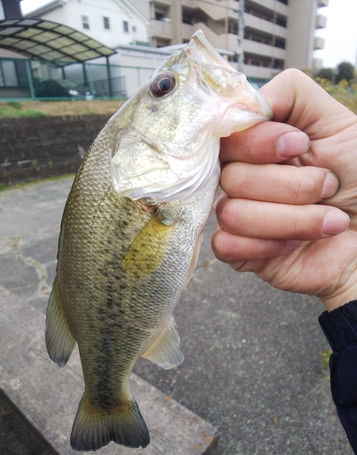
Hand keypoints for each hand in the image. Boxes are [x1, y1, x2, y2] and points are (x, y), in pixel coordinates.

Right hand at [212, 69, 356, 310]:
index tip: (300, 145)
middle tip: (328, 187)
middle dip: (292, 186)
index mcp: (259, 146)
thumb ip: (290, 94)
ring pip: (232, 213)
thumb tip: (243, 102)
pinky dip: (266, 246)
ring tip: (328, 220)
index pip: (226, 136)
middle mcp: (244, 178)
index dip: (257, 142)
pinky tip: (293, 245)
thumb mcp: (337, 123)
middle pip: (231, 177)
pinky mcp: (239, 251)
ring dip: (293, 220)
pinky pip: (226, 245)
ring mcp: (240, 215)